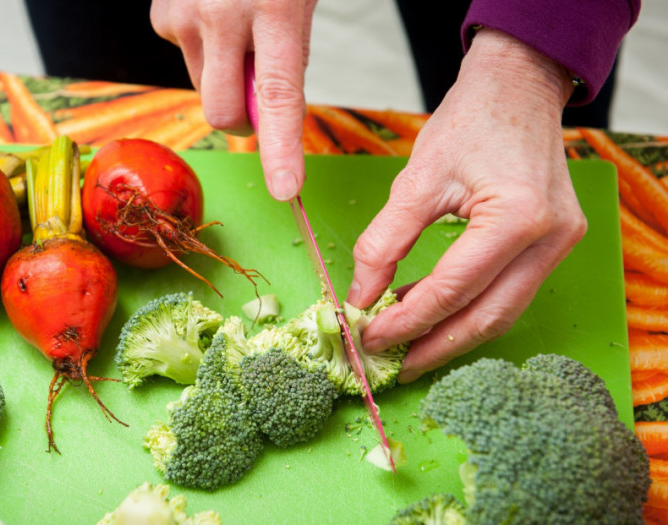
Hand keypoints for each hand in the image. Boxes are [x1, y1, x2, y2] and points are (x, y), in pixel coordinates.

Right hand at [150, 0, 317, 200]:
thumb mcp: (298, 1)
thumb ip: (287, 55)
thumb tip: (263, 108)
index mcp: (274, 10)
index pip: (279, 97)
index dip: (281, 149)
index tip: (286, 190)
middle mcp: (221, 17)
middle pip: (222, 112)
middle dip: (242, 119)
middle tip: (259, 94)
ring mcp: (183, 17)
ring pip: (203, 86)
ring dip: (223, 74)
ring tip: (239, 26)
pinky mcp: (161, 16)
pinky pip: (186, 57)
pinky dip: (204, 47)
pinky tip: (213, 12)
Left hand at [347, 28, 586, 382]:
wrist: (516, 89)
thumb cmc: (469, 122)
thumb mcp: (415, 180)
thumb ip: (384, 243)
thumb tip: (360, 297)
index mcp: (518, 219)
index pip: (452, 290)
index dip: (406, 321)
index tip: (369, 337)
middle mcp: (550, 240)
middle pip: (487, 317)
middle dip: (434, 346)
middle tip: (392, 364)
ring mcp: (560, 245)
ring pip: (501, 312)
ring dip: (452, 334)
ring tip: (406, 347)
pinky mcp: (554, 245)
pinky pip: (508, 292)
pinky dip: (468, 308)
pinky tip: (430, 314)